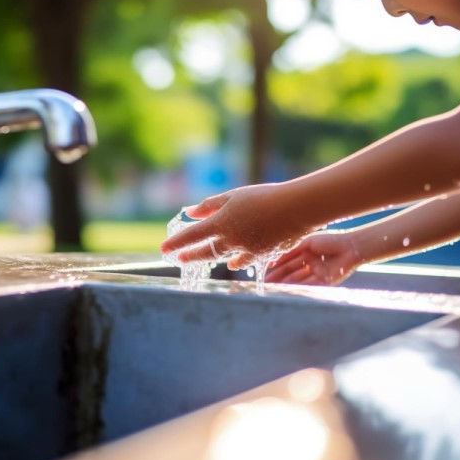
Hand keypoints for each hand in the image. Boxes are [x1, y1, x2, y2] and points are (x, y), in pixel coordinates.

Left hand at [160, 183, 312, 269]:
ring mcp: (245, 250)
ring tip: (202, 258)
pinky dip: (237, 262)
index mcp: (221, 223)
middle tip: (179, 259)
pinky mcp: (261, 255)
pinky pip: (244, 262)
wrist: (295, 209)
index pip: (192, 236)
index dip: (176, 242)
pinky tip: (233, 263)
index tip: (164, 249)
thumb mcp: (233, 196)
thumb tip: (190, 212)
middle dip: (190, 255)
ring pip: (223, 257)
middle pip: (205, 252)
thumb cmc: (263, 197)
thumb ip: (210, 205)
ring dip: (211, 257)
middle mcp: (230, 240)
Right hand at [265, 230, 361, 285]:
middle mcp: (310, 265)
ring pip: (298, 281)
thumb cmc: (330, 240)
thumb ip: (289, 252)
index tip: (264, 273)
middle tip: (265, 284)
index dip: (276, 268)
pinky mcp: (325, 282)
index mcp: (306, 254)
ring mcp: (317, 274)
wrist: (350, 246)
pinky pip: (308, 286)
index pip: (287, 263)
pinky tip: (288, 290)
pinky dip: (298, 288)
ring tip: (273, 289)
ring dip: (286, 285)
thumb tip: (272, 260)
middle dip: (278, 279)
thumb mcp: (305, 244)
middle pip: (291, 273)